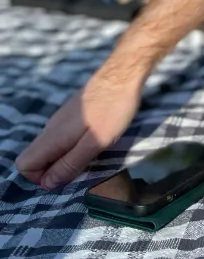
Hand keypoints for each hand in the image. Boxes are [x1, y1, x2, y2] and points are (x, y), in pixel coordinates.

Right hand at [15, 63, 142, 188]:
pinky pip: (64, 138)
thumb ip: (70, 164)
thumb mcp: (95, 142)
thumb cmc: (113, 109)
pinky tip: (96, 141)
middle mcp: (51, 127)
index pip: (24, 165)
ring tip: (93, 155)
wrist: (124, 73)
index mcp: (52, 136)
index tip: (66, 177)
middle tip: (84, 168)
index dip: (40, 178)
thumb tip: (46, 184)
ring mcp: (62, 119)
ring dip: (67, 159)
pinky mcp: (74, 114)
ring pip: (53, 149)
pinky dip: (75, 146)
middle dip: (56, 170)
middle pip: (38, 159)